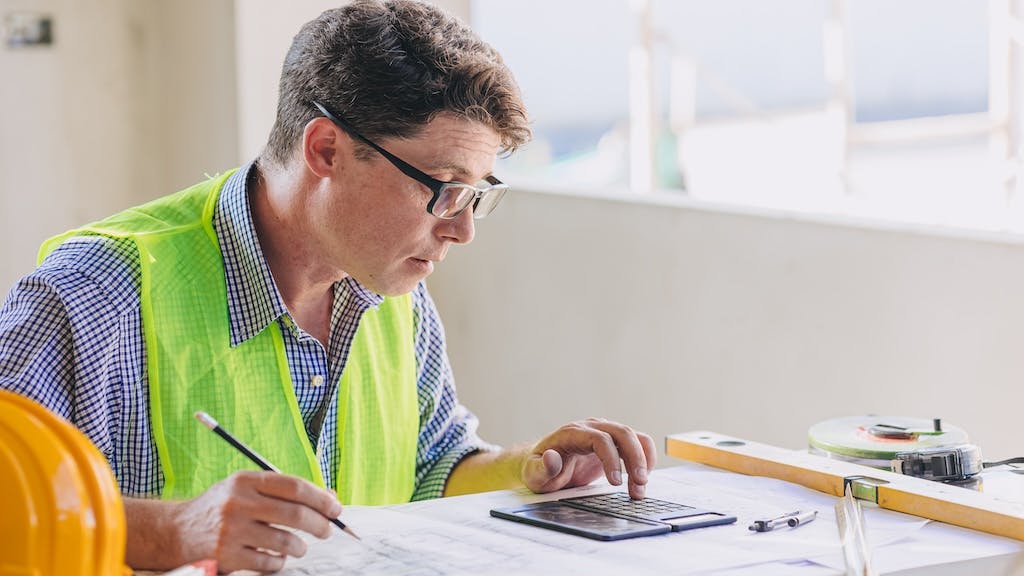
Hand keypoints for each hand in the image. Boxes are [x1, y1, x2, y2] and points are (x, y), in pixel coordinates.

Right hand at [168, 471, 341, 572]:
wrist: (177, 531)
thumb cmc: (222, 507)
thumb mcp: (247, 488)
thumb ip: (285, 491)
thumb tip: (330, 497)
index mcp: (246, 480)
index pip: (294, 486)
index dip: (321, 498)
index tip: (336, 508)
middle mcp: (238, 502)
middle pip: (294, 514)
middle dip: (319, 524)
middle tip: (327, 530)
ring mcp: (231, 530)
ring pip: (285, 541)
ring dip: (300, 547)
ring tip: (300, 546)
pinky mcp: (227, 555)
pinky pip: (269, 563)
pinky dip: (280, 562)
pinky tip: (277, 557)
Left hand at [521, 418, 656, 498]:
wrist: (543, 465)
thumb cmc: (539, 469)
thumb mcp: (534, 474)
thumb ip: (542, 468)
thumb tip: (550, 458)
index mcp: (572, 433)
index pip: (599, 439)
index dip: (611, 459)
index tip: (616, 483)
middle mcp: (591, 428)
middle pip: (622, 433)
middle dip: (635, 458)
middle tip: (639, 484)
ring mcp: (604, 432)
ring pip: (633, 437)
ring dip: (643, 460)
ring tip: (640, 486)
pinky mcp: (613, 442)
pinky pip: (637, 443)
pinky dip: (645, 458)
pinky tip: (642, 478)